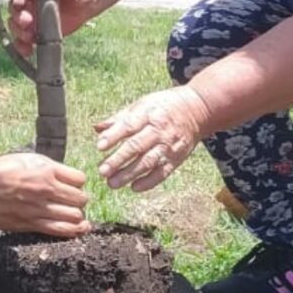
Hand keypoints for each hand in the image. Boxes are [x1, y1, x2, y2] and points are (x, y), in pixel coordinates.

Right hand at [0, 150, 90, 236]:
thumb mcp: (21, 159)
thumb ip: (44, 167)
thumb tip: (61, 176)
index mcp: (44, 169)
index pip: (80, 179)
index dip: (77, 183)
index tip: (72, 186)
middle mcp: (45, 188)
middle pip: (81, 199)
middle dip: (79, 201)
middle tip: (72, 202)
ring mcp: (38, 208)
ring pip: (75, 216)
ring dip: (77, 217)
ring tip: (73, 216)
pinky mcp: (30, 224)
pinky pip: (61, 230)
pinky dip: (72, 231)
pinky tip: (76, 229)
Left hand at [95, 86, 212, 192]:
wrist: (196, 110)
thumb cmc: (163, 107)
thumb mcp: (142, 105)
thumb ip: (119, 118)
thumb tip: (97, 128)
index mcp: (148, 114)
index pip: (129, 126)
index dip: (114, 137)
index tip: (100, 147)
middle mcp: (159, 130)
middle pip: (137, 146)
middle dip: (118, 160)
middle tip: (102, 171)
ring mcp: (169, 146)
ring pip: (148, 162)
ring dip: (129, 174)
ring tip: (112, 183)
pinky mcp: (177, 158)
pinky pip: (163, 172)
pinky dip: (149, 181)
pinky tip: (134, 188)